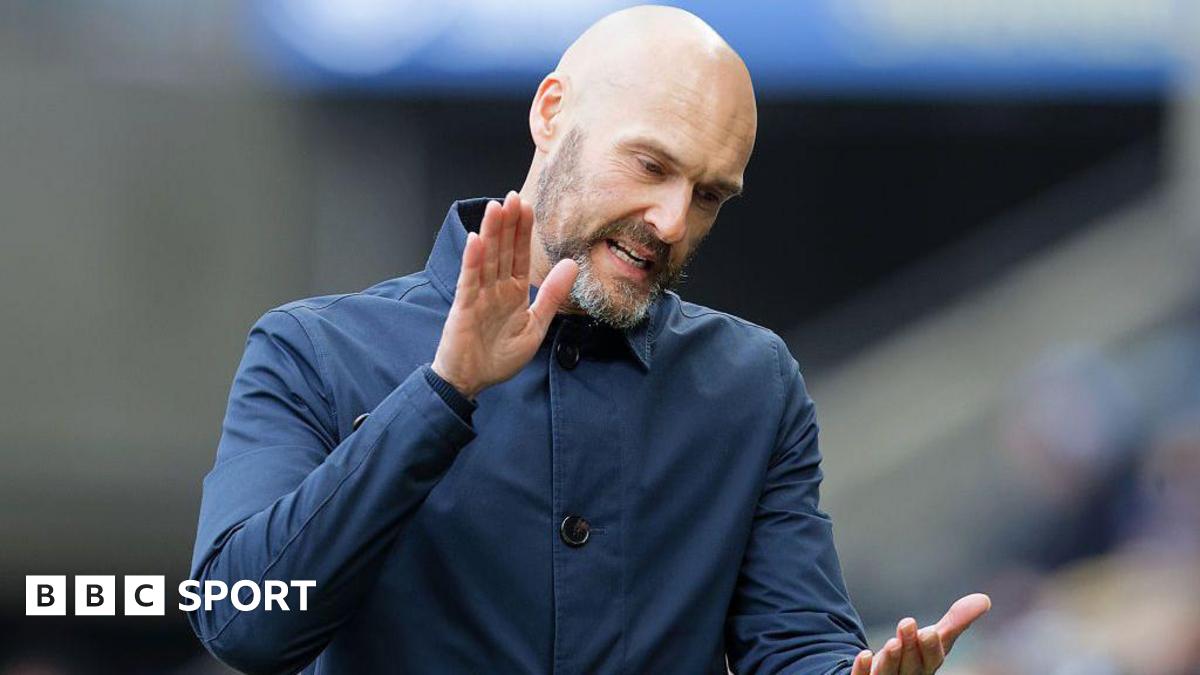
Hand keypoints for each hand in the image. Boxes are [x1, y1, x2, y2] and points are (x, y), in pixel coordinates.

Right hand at [431, 191, 578, 398]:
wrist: (472, 382)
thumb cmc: (499, 357)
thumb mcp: (536, 326)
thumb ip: (552, 295)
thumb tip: (571, 264)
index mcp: (513, 293)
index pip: (520, 256)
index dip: (524, 231)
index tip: (528, 205)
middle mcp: (495, 289)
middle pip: (503, 251)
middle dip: (508, 224)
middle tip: (513, 196)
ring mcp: (478, 296)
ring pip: (487, 259)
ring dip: (491, 233)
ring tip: (496, 208)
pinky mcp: (464, 308)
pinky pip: (469, 281)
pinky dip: (472, 261)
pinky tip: (476, 240)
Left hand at [849, 593, 990, 674]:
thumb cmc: (915, 656)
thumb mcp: (934, 639)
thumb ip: (955, 622)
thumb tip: (985, 599)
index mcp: (926, 666)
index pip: (932, 660)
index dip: (930, 647)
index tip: (929, 631)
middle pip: (910, 666)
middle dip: (910, 647)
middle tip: (907, 623)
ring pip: (889, 674)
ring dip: (890, 660)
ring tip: (891, 642)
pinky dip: (864, 669)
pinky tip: (864, 655)